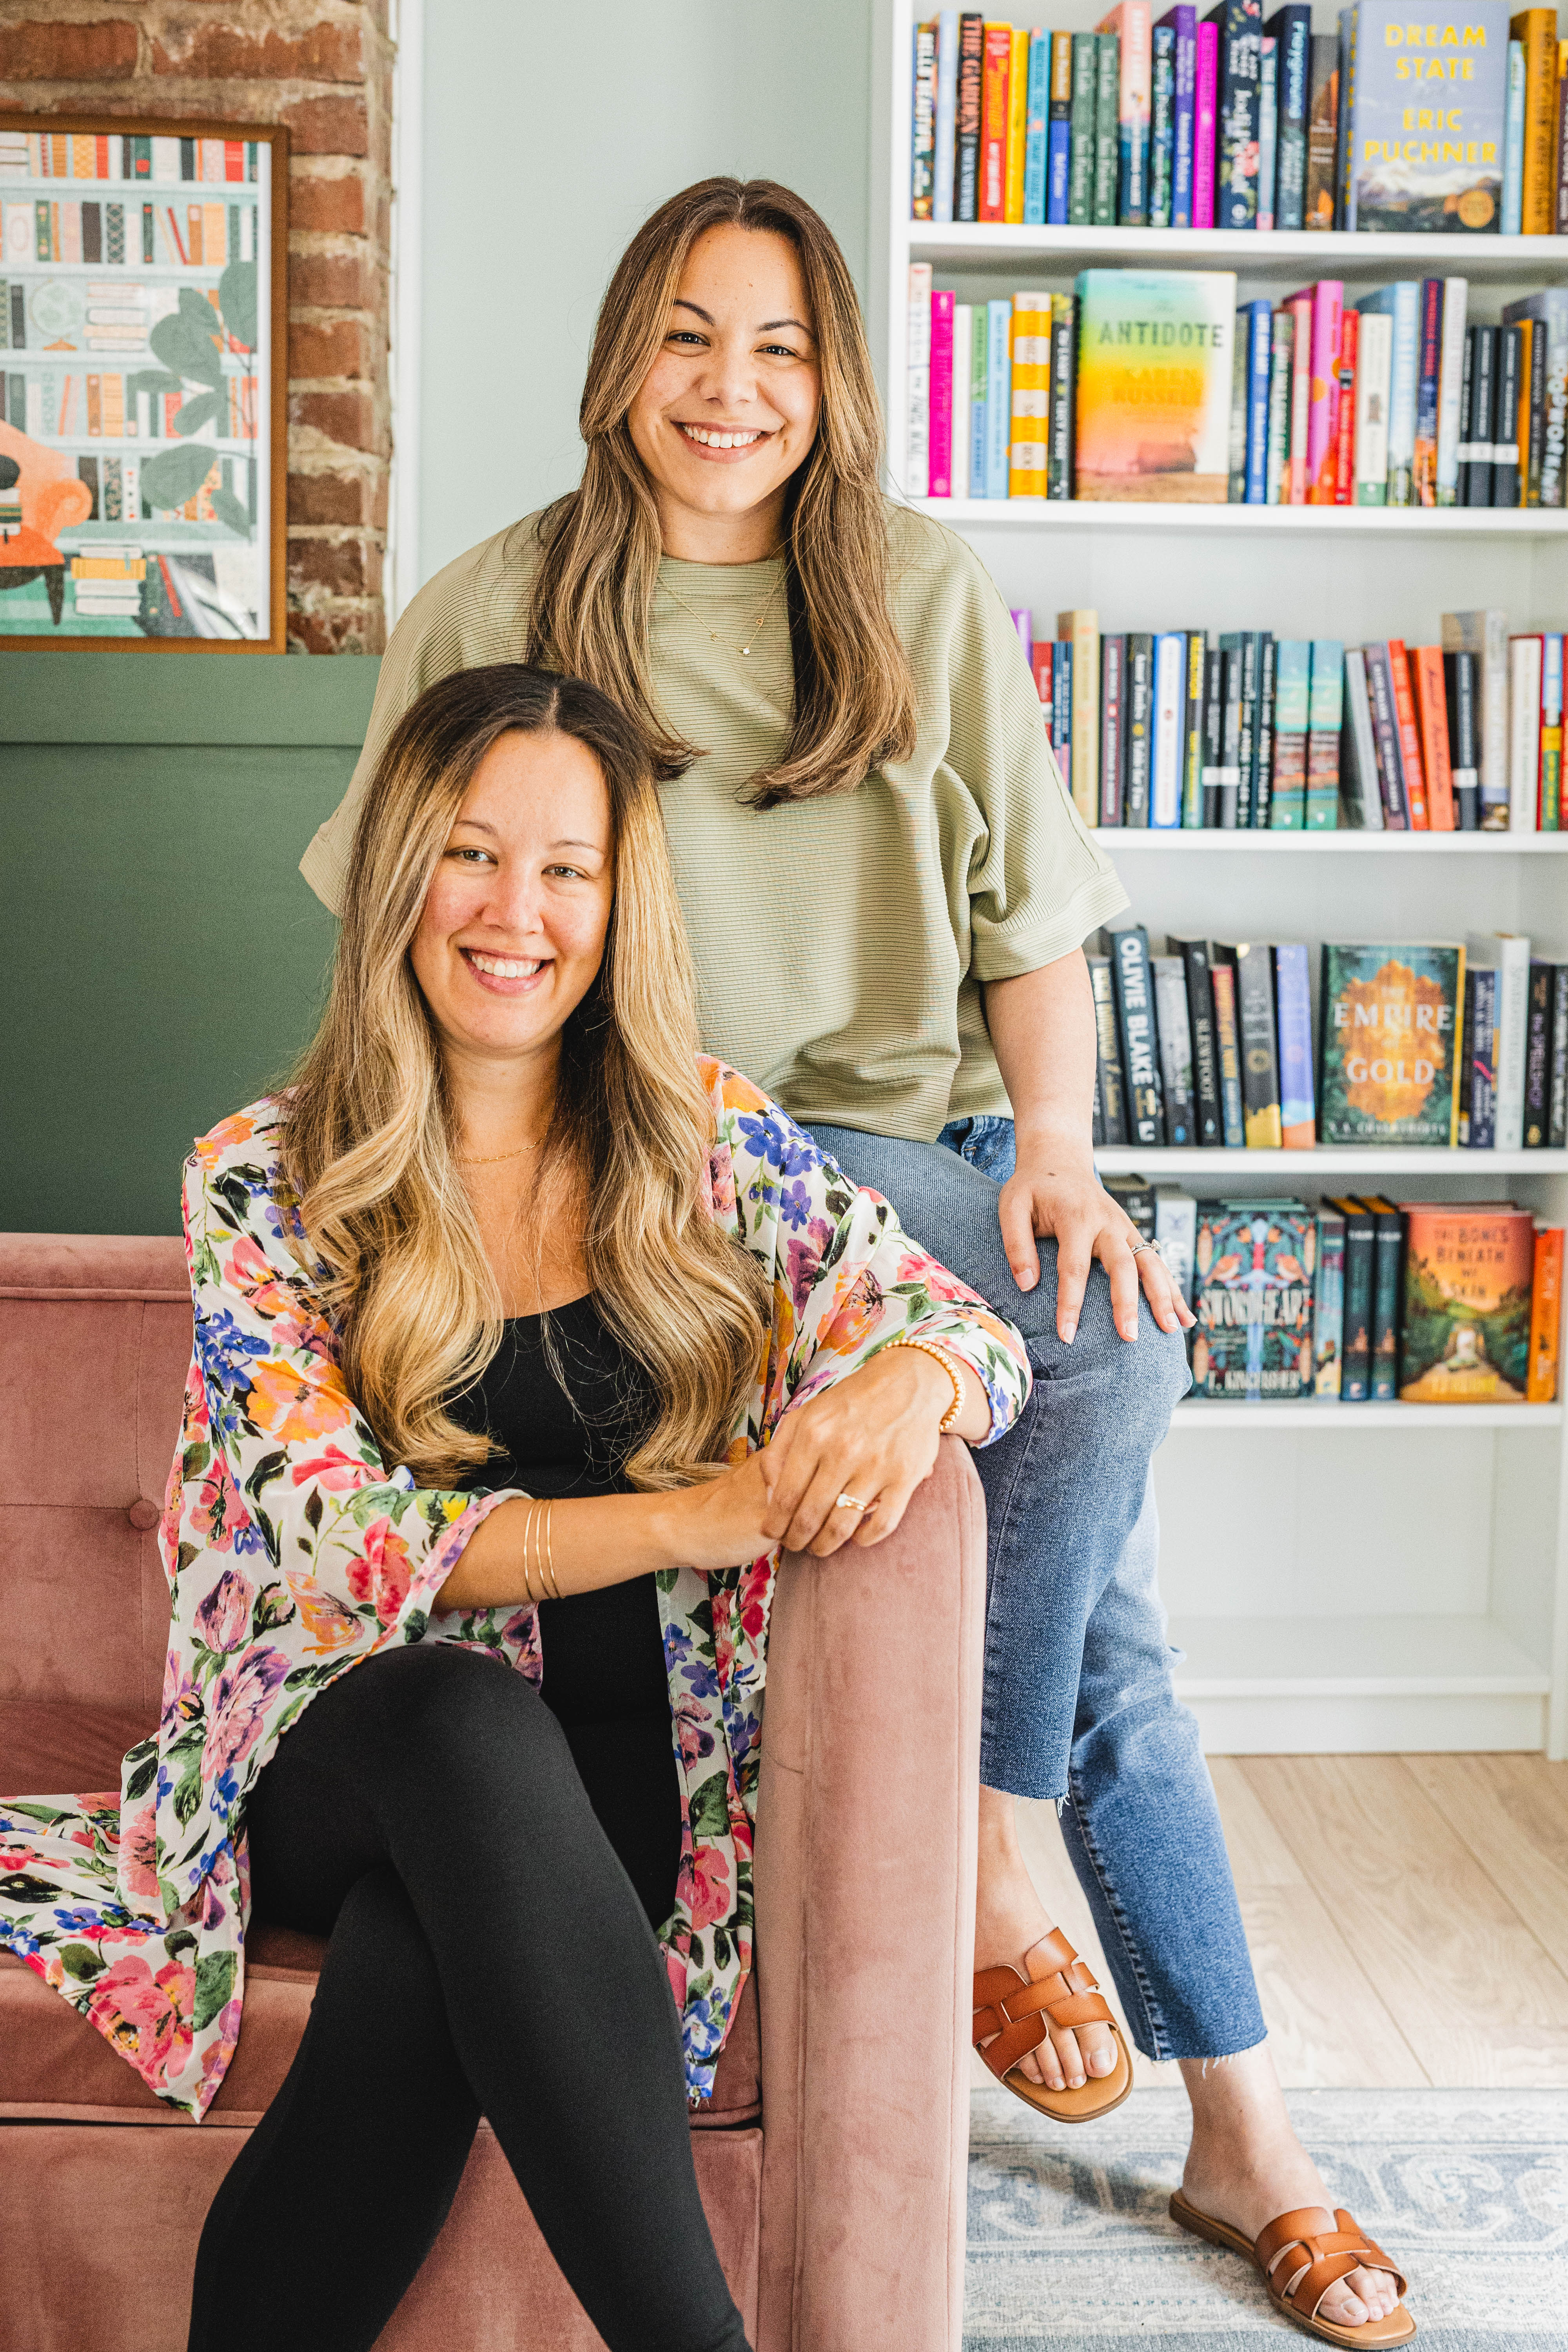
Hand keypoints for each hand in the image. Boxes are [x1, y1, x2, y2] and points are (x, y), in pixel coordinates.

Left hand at [679, 1344, 963, 1565]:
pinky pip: (883, 1523)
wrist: (907, 1382)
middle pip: (810, 1516)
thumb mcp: (806, 1414)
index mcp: (814, 1434)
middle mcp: (843, 1451)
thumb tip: (767, 1492)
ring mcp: (876, 1466)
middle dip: (797, 1539)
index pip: (785, 1495)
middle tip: (795, 1546)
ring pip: (842, 1525)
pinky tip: (856, 1538)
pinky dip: (865, 1538)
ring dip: (826, 1545)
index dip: (775, 1523)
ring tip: (820, 1548)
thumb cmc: (850, 1402)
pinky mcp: (905, 1477)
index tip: (772, 1533)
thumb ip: (780, 1450)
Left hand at [998, 1135, 1195, 1345]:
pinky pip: (1157, 1263)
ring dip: (1163, 1296)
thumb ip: (1016, 1244)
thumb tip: (1027, 1285)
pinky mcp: (1133, 1234)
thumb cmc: (1033, 1188)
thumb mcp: (1012, 1205)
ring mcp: (1125, 1228)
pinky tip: (1185, 1317)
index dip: (1070, 1302)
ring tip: (1172, 1329)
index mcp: (1076, 1216)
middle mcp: (1107, 1222)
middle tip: (1129, 1337)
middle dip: (1127, 1302)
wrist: (1059, 1161)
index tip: (1067, 1335)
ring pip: (1151, 1263)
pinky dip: (1173, 1289)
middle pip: (1123, 1265)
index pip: (1074, 1266)